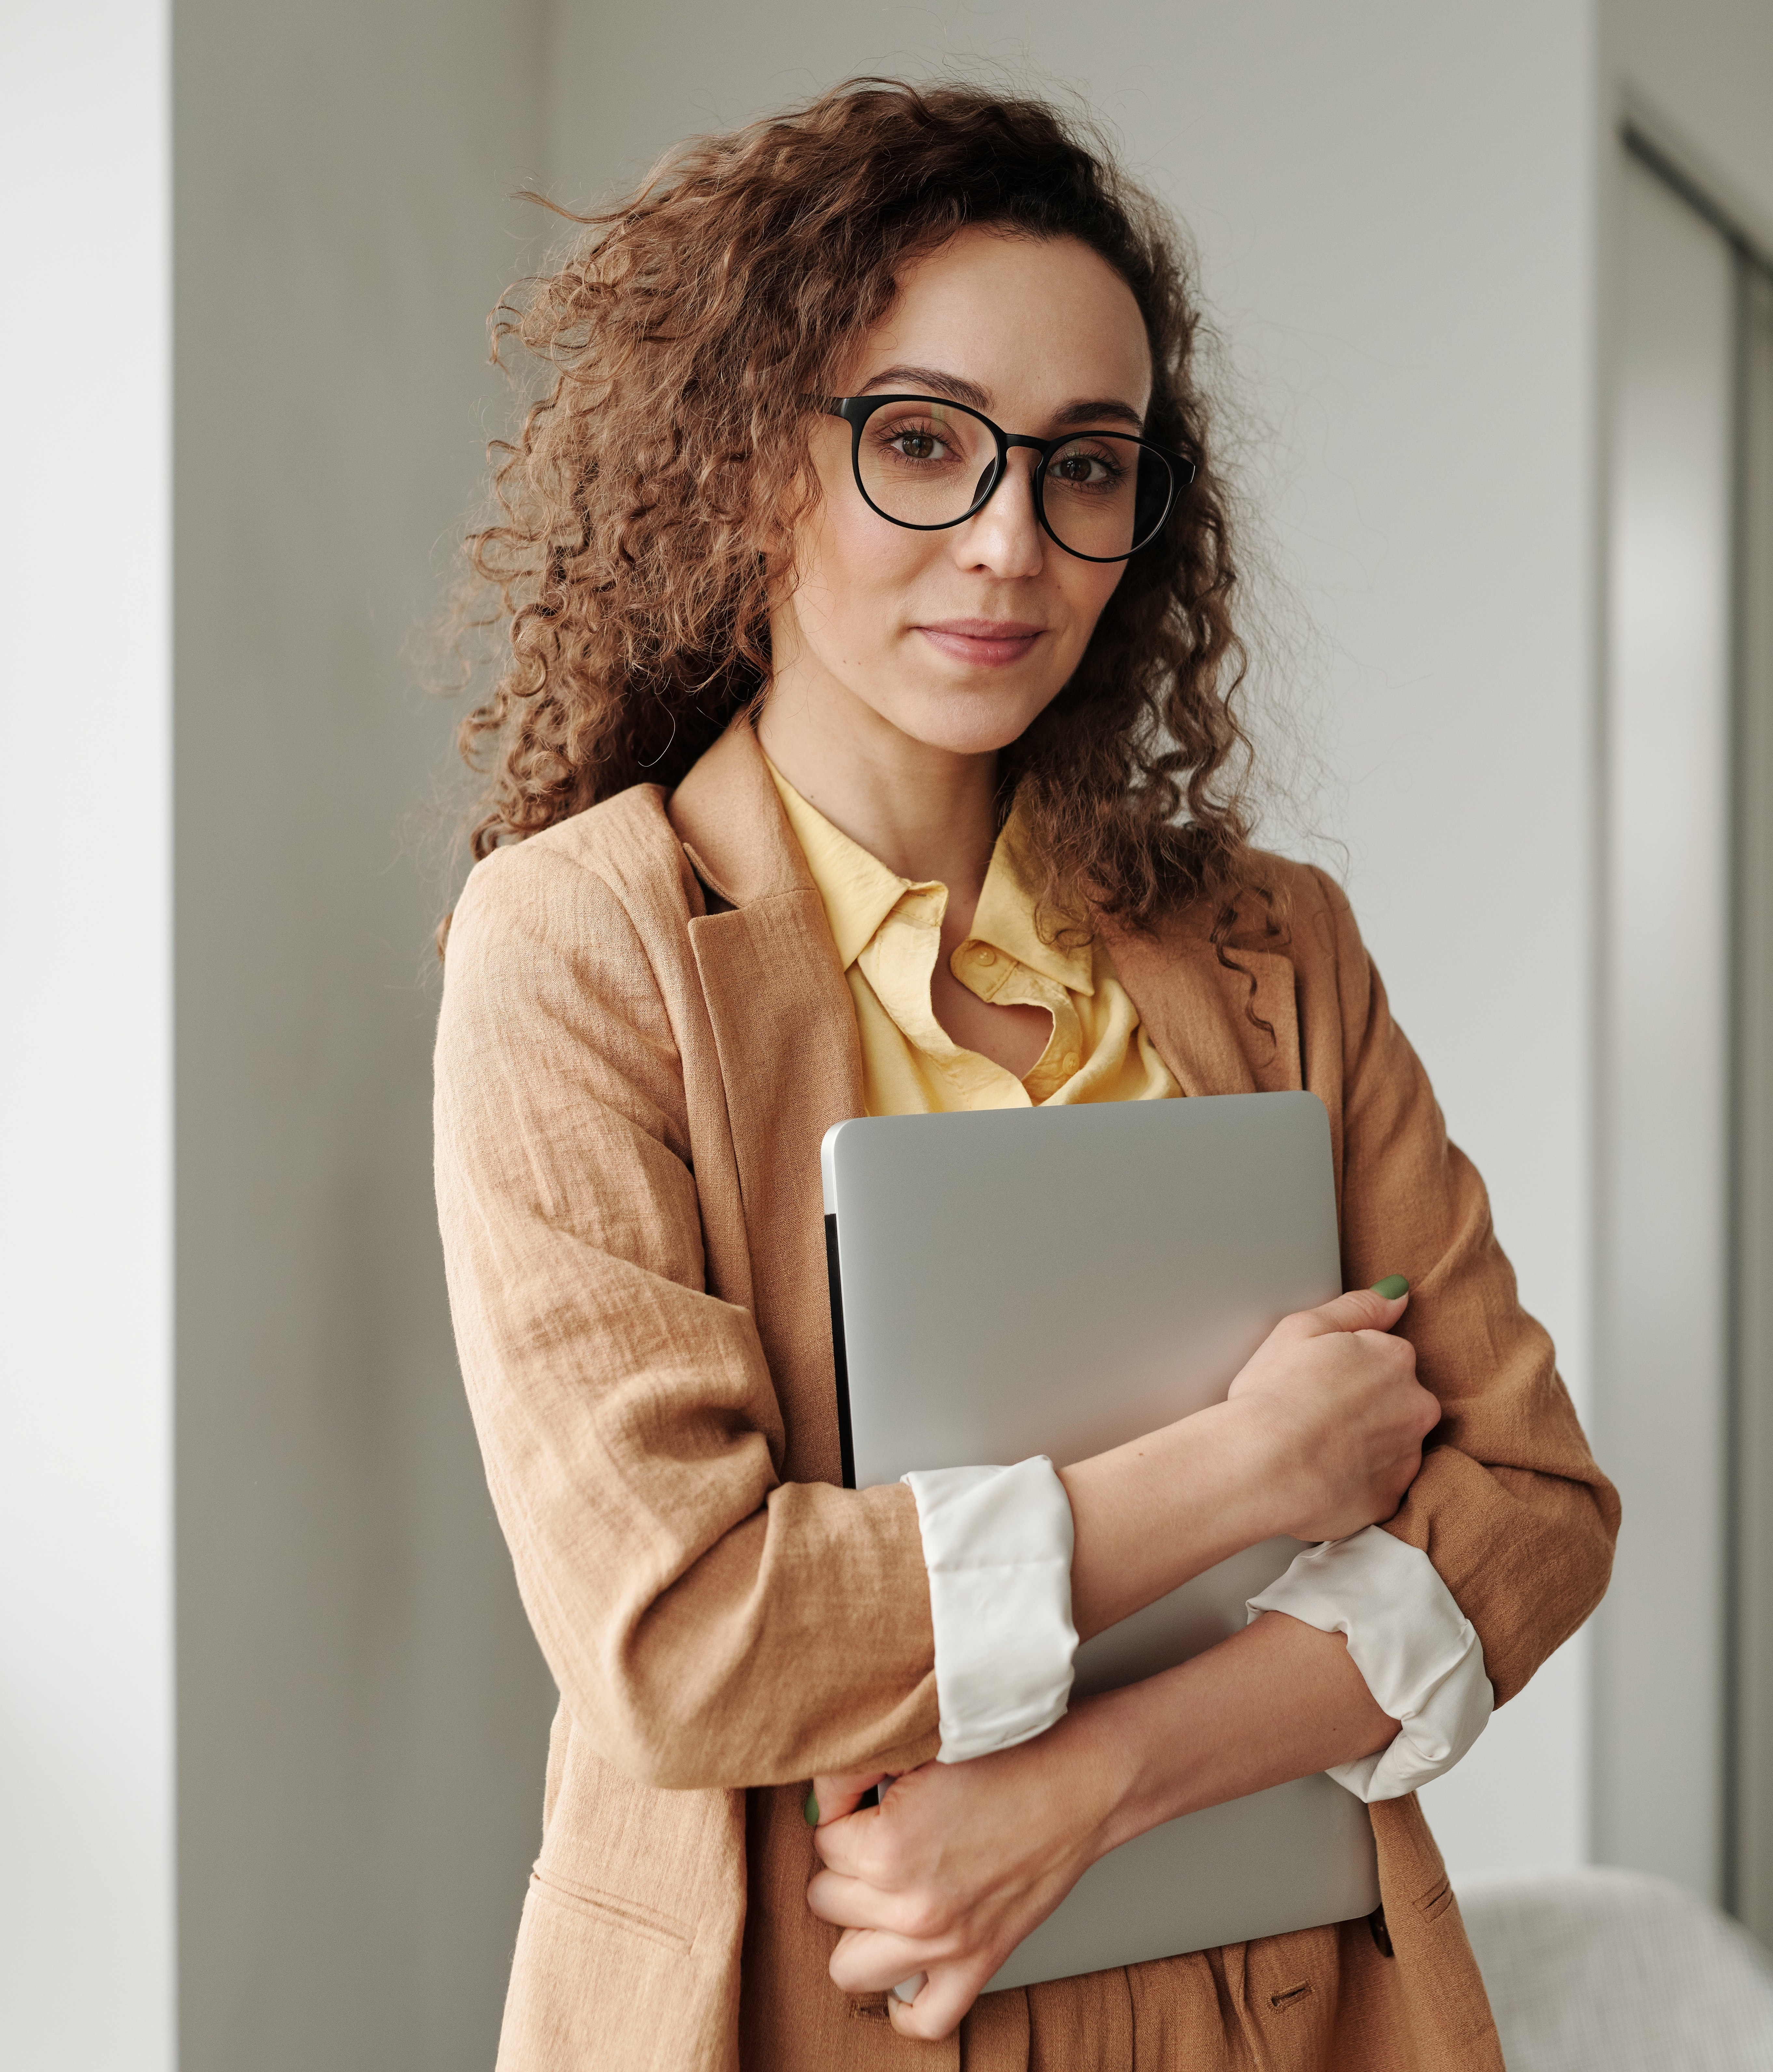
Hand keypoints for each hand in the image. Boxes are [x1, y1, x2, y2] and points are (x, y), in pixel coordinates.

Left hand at [807, 1709, 1121, 2041]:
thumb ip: (854, 1773)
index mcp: (890, 1848)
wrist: (1077, 1785)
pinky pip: (921, 2019)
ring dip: (860, 1927)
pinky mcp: (979, 1966)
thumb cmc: (1005, 1758)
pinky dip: (906, 1999)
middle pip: (825, 1900)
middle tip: (877, 1839)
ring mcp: (945, 1946)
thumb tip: (819, 1802)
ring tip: (882, 1892)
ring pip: (848, 1966)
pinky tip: (907, 1959)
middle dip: (845, 1867)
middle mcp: (913, 1907)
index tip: (870, 1800)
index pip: (822, 1838)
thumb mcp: (916, 1751)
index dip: (844, 1813)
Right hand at [1227, 1283, 1440, 1542]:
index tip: (1318, 1382)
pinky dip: (1354, 1483)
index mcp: (1395, 1360)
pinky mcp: (1389, 1502)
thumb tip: (1399, 1294)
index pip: (1387, 1357)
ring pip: (1390, 1446)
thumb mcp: (1303, 1328)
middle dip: (1366, 1408)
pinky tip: (1320, 1478)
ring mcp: (1406, 1458)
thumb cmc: (1275, 1394)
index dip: (1348, 1369)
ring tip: (1314, 1449)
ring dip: (1363, 1446)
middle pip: (1398, 1401)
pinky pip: (1376, 1487)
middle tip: (1315, 1415)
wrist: (1261, 1467)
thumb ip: (1358, 1307)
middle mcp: (1415, 1407)